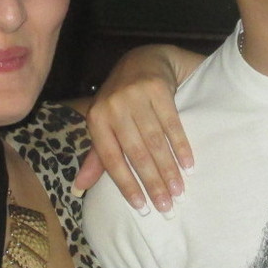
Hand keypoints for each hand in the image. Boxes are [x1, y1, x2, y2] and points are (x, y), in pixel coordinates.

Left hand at [73, 44, 202, 215]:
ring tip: (179, 191)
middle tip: (167, 207)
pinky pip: (172, 123)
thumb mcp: (104, 124)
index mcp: (96, 119)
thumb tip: (79, 188)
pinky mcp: (157, 87)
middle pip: (136, 152)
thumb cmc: (120, 100)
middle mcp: (113, 106)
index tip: (142, 208)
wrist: (142, 60)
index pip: (112, 159)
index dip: (127, 185)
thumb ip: (96, 157)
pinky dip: (181, 146)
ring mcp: (135, 95)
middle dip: (152, 182)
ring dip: (169, 169)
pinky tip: (188, 164)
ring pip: (155, 141)